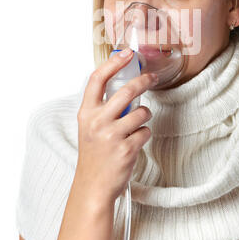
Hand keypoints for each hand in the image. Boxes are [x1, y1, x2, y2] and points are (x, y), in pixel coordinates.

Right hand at [75, 48, 157, 205]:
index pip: (97, 79)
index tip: (127, 53)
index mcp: (86, 112)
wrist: (93, 186)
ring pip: (142, 111)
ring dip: (145, 115)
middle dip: (144, 81)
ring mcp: (112, 135)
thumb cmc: (94, 154)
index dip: (113, 63)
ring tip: (137, 125)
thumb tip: (126, 85)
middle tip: (152, 78)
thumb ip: (103, 108)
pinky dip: (144, 134)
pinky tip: (134, 142)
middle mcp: (97, 121)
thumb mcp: (90, 127)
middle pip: (127, 90)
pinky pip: (146, 131)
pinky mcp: (127, 148)